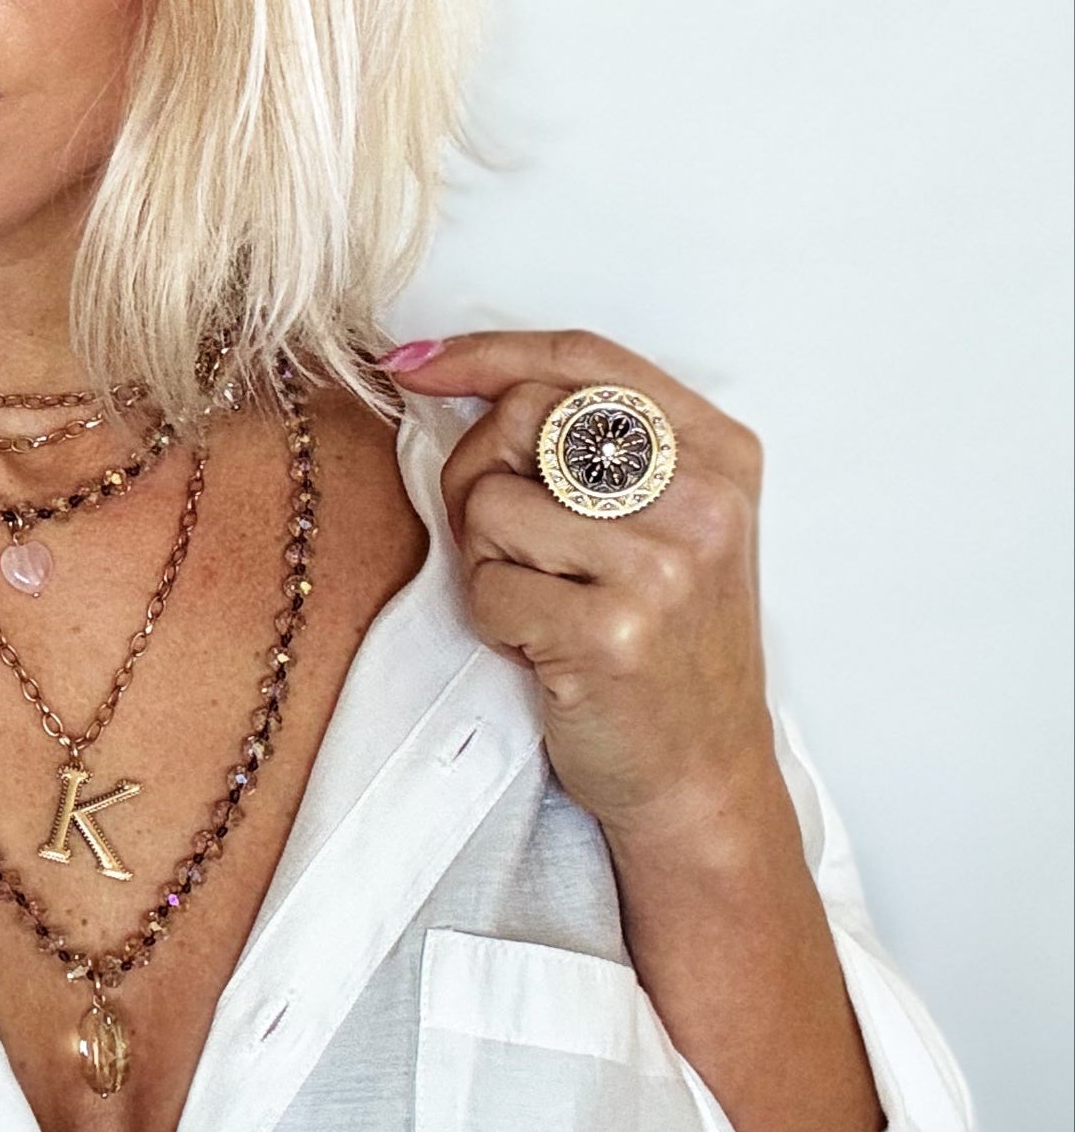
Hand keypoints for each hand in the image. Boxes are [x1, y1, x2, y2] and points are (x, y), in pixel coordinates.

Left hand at [384, 330, 777, 849]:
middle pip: (521, 418)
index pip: (582, 359)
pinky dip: (493, 620)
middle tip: (504, 543)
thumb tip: (440, 371)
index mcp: (719, 453)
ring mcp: (663, 564)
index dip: (484, 352)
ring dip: (487, 560)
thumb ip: (585, 444)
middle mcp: (702, 498)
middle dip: (477, 473)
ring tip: (542, 603)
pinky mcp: (614, 630)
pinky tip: (545, 648)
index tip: (412, 364)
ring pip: (490, 503)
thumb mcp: (661, 522)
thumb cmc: (664, 648)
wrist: (704, 779)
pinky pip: (487, 586)